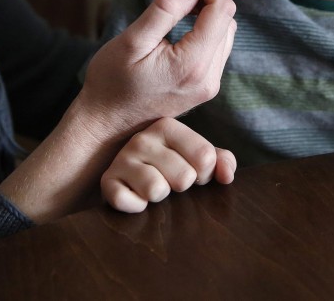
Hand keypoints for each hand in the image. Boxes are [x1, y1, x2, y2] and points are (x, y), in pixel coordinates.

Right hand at [79, 0, 236, 139]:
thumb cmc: (111, 83)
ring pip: (223, 33)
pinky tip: (178, 23)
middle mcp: (208, 78)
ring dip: (204, 10)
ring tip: (171, 3)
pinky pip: (215, 48)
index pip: (221, 11)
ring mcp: (208, 85)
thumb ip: (165, 10)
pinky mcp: (203, 87)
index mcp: (193, 65)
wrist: (106, 124)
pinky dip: (202, 28)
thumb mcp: (132, 40)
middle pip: (226, 20)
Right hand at [101, 118, 236, 212]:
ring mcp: (122, 160)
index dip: (206, 174)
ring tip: (155, 187)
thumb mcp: (197, 157)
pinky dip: (136, 207)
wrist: (129, 172)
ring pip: (156, 190)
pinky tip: (137, 198)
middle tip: (172, 180)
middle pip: (184, 177)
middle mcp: (142, 139)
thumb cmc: (171, 164)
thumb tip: (226, 176)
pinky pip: (128, 201)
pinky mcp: (107, 182)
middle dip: (182, 186)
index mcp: (166, 126)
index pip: (205, 157)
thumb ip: (220, 160)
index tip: (195, 171)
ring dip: (160, 196)